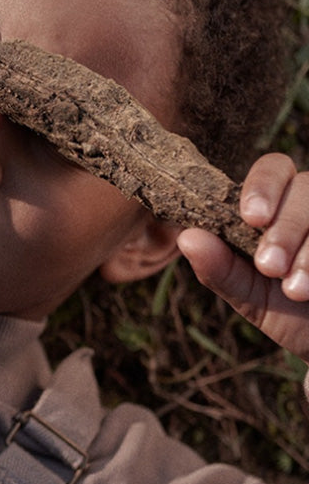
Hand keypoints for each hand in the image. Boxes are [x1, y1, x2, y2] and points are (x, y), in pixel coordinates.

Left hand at [177, 153, 308, 359]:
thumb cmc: (291, 314)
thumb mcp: (251, 296)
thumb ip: (220, 268)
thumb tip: (186, 236)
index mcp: (281, 206)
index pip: (273, 169)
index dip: (262, 187)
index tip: (250, 218)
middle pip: (307, 186)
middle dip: (285, 228)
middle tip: (270, 267)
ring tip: (297, 291)